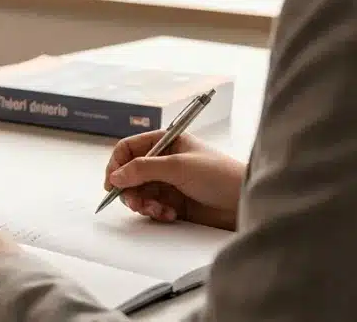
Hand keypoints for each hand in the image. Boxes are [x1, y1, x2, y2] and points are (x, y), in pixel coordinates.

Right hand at [105, 130, 243, 230]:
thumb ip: (143, 169)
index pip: (128, 149)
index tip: (111, 183)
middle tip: (136, 203)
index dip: (117, 165)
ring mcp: (169, 182)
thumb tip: (114, 176)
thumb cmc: (219, 175)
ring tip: (158, 210)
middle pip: (130, 174)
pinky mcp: (174, 202)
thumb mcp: (177, 166)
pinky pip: (152, 207)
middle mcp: (164, 160)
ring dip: (144, 203)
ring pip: (139, 193)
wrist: (245, 202)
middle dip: (130, 189)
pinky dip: (156, 212)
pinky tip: (171, 214)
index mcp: (165, 142)